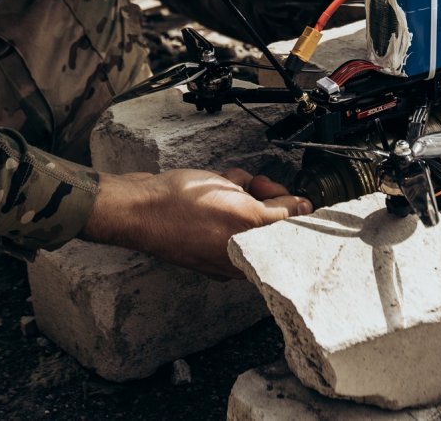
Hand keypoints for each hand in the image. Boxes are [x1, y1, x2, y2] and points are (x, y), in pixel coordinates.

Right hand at [81, 168, 310, 278]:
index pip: (286, 239)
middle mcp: (231, 252)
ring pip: (246, 204)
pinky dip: (224, 185)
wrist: (137, 206)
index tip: (292, 198)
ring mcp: (213, 235)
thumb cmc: (183, 215)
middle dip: (266, 195)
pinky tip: (215, 180)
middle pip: (268, 220)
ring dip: (244, 186)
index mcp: (244, 261)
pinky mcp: (200, 218)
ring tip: (229, 182)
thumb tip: (303, 212)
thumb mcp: (242, 215)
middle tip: (258, 186)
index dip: (292, 214)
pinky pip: (223, 198)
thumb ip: (278, 217)